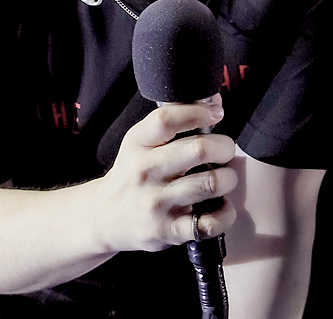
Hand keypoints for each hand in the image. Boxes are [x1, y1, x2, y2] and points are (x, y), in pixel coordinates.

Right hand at [92, 94, 237, 252]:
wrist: (104, 218)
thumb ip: (171, 123)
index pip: (167, 119)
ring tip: (224, 178)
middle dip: (224, 147)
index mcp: (137, 144)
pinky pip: (210, 223)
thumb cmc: (132, 174)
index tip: (215, 113)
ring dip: (228, 178)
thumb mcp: (139, 143)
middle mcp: (144, 171)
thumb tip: (214, 101)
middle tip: (225, 150)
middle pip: (199, 149)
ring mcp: (156, 202)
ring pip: (211, 183)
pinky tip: (220, 206)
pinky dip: (225, 214)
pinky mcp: (167, 230)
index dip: (199, 112)